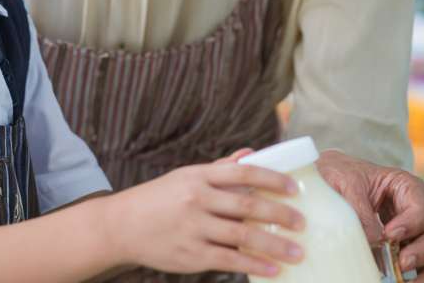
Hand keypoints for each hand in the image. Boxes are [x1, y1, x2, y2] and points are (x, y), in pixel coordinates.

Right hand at [98, 161, 305, 277]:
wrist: (122, 226)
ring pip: (242, 235)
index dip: (272, 179)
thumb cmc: (158, 199)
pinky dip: (253, 265)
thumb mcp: (186, 177)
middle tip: (302, 223)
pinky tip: (272, 269)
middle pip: (247, 205)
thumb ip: (220, 169)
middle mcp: (197, 200)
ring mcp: (194, 228)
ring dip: (274, 245)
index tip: (294, 188)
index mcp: (199, 177)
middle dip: (280, 214)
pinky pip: (229, 260)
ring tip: (297, 252)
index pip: (243, 173)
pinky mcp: (191, 254)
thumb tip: (252, 154)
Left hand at [315, 149, 423, 282]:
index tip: (390, 234)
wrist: (323, 180)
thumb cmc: (338, 174)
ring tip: (405, 281)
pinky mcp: (397, 250)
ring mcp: (407, 234)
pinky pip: (415, 268)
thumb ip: (360, 210)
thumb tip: (374, 241)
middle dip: (422, 250)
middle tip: (402, 261)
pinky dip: (413, 278)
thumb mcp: (345, 183)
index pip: (420, 207)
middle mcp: (411, 212)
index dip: (411, 223)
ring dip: (423, 270)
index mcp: (404, 187)